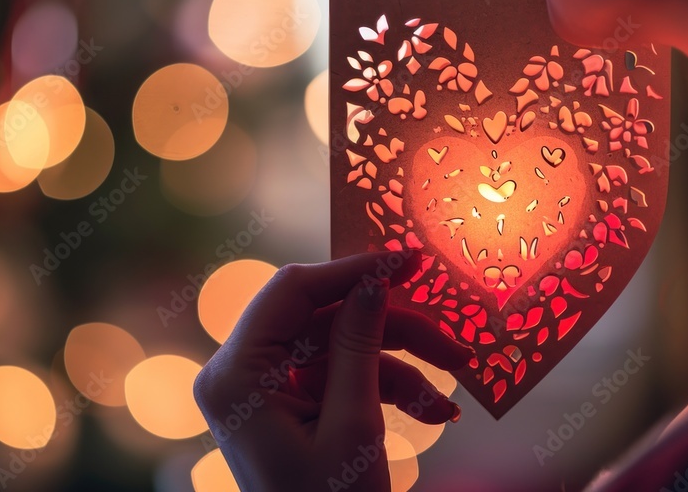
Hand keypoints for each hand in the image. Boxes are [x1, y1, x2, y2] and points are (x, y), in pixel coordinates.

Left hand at [194, 250, 473, 490]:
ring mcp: (265, 387)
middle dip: (392, 330)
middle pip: (324, 319)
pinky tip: (435, 410)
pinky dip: (387, 388)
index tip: (410, 259)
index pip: (291, 291)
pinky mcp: (290, 403)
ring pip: (342, 346)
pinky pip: (342, 374)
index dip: (353, 269)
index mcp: (235, 375)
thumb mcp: (353, 426)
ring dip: (401, 365)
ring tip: (449, 396)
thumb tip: (375, 278)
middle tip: (452, 339)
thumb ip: (361, 345)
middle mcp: (241, 372)